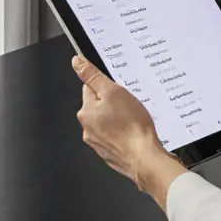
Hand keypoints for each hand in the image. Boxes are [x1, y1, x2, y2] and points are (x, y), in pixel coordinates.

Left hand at [73, 56, 185, 205]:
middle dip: (113, 103)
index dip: (106, 86)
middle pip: (98, 106)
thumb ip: (93, 76)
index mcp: (85, 112)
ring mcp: (98, 143)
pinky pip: (115, 136)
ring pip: (107, 122)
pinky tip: (133, 133)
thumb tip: (76, 62)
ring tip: (133, 120)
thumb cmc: (132, 126)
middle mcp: (87, 129)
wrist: (144, 158)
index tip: (117, 90)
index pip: (90, 88)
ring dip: (118, 118)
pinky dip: (123, 133)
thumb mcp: (113, 91)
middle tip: (129, 105)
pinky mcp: (109, 153)